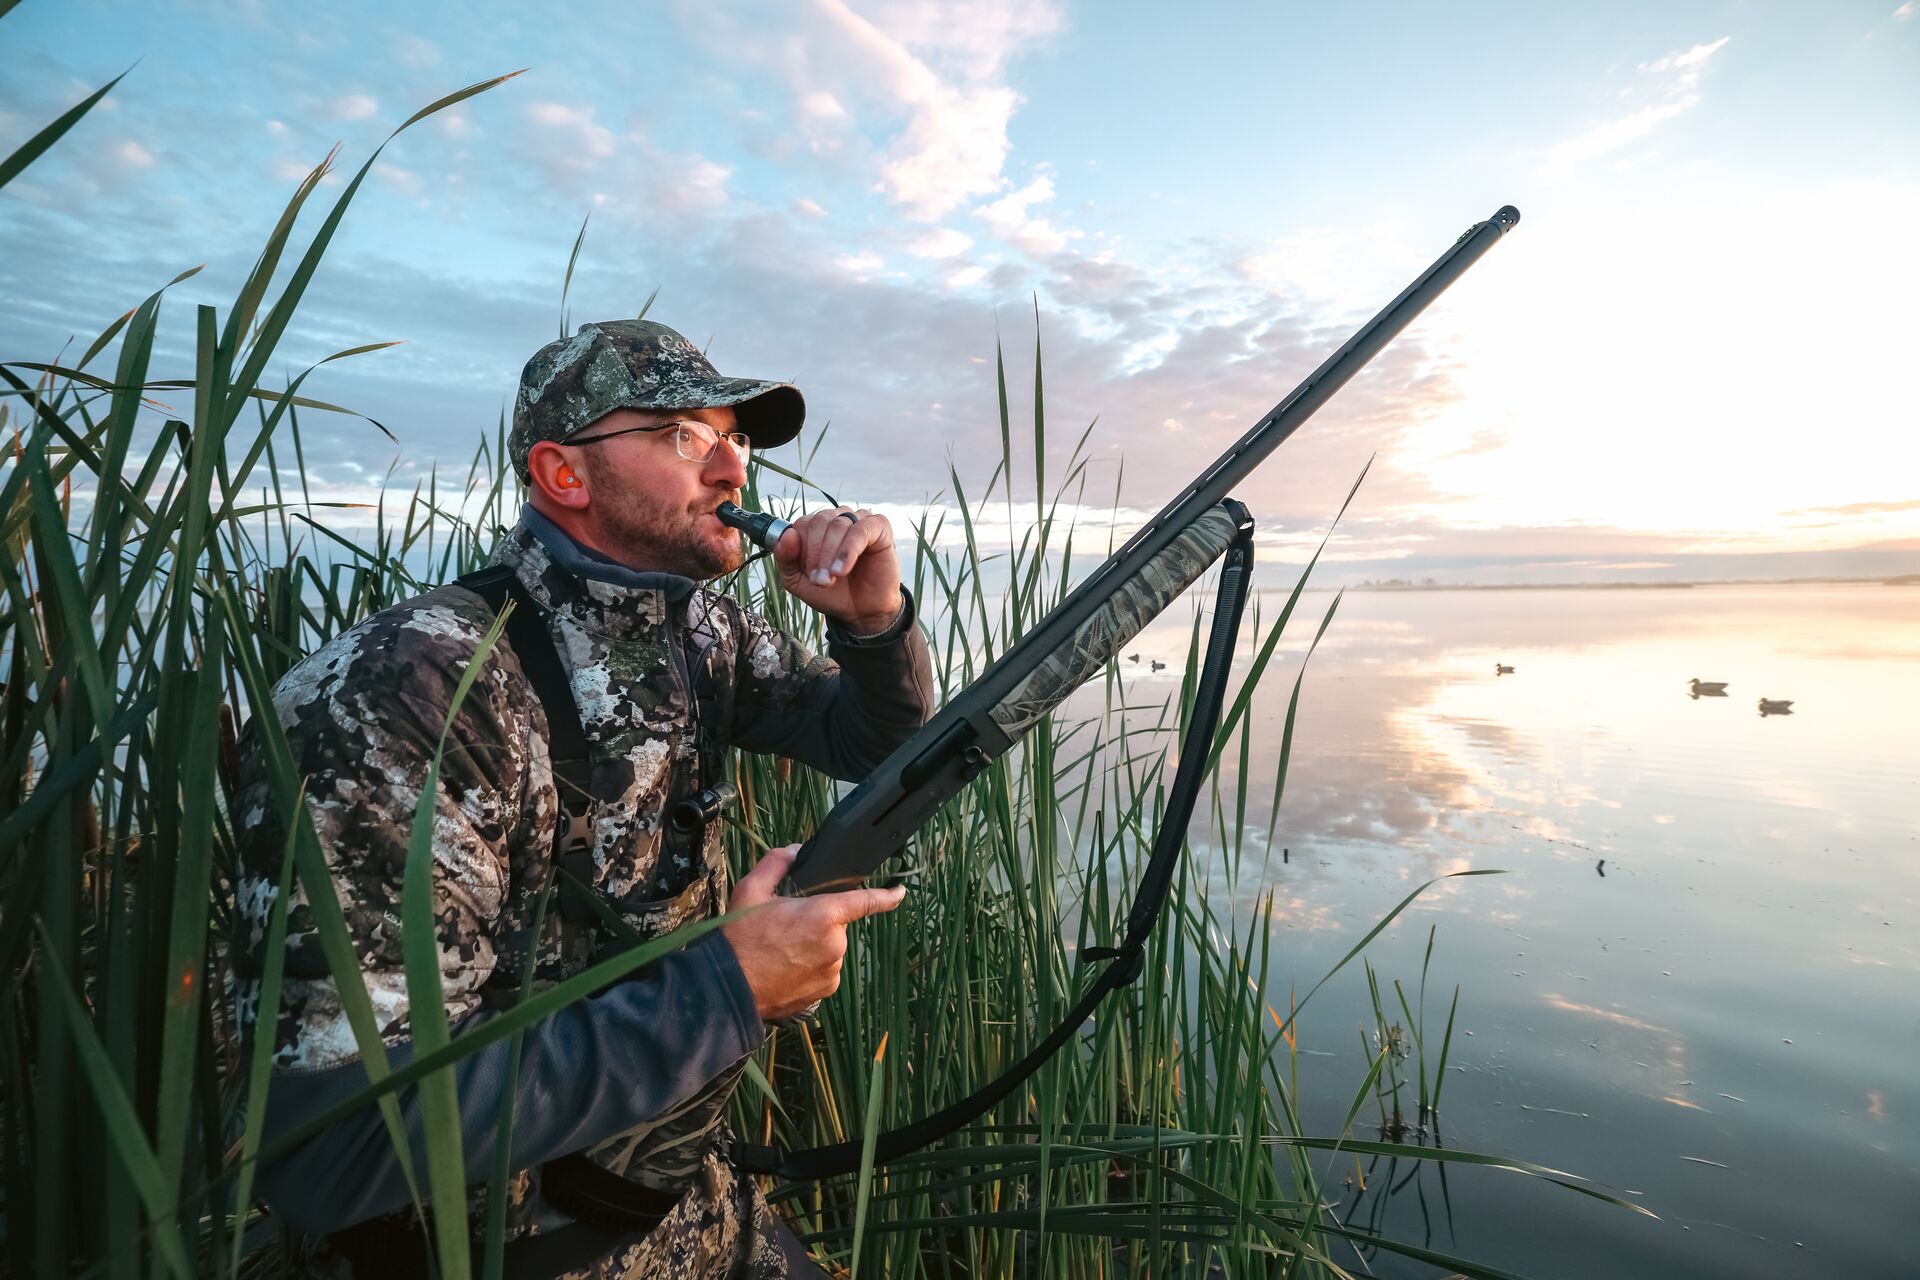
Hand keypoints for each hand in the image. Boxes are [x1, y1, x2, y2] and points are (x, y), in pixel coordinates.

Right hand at [722, 844, 905, 1021]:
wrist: (730, 988)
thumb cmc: (740, 939)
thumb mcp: (751, 890)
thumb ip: (777, 863)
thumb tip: (795, 851)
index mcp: (823, 915)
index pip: (865, 901)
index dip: (886, 895)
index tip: (900, 892)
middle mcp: (835, 944)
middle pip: (835, 924)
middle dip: (816, 922)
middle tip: (785, 927)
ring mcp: (832, 970)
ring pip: (830, 949)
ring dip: (813, 946)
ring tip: (781, 951)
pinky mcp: (825, 991)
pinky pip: (825, 971)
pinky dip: (810, 967)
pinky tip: (786, 968)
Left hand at [774, 506, 902, 634]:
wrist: (862, 611)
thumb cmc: (831, 592)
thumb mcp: (798, 581)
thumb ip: (786, 559)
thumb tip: (787, 535)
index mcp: (816, 527)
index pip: (802, 524)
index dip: (801, 549)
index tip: (809, 575)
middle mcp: (837, 518)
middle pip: (819, 522)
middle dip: (816, 554)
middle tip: (820, 580)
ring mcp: (859, 520)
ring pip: (838, 526)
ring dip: (831, 555)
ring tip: (832, 578)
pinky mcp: (879, 527)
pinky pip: (861, 530)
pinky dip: (848, 550)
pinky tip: (843, 569)